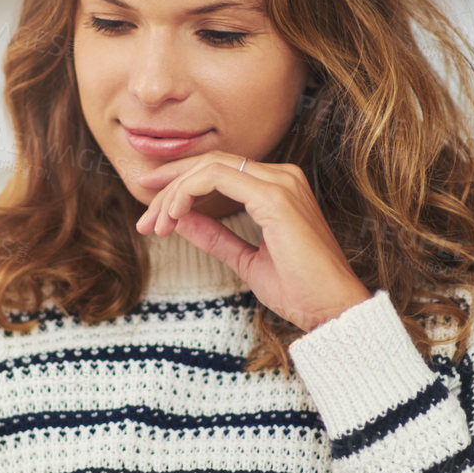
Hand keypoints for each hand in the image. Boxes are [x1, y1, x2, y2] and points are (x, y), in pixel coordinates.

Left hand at [134, 150, 370, 332]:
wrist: (330, 309)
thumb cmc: (299, 290)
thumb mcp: (245, 259)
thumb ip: (215, 236)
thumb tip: (181, 220)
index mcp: (278, 188)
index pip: (219, 171)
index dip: (181, 183)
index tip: (153, 209)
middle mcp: (282, 177)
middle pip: (210, 163)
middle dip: (170, 185)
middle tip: (143, 217)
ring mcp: (280, 183)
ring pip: (209, 167)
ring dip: (174, 193)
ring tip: (154, 225)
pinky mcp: (274, 197)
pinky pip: (216, 178)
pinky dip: (187, 193)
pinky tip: (173, 216)